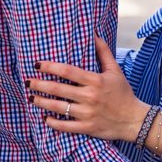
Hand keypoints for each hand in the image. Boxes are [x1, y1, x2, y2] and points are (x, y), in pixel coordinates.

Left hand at [31, 36, 149, 141]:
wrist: (134, 120)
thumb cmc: (123, 93)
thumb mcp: (115, 71)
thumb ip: (103, 52)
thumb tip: (94, 34)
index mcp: (95, 81)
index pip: (67, 71)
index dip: (50, 67)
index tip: (37, 64)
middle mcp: (89, 97)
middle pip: (58, 89)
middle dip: (39, 84)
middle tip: (27, 81)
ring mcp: (87, 113)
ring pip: (58, 107)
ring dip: (41, 102)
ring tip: (30, 97)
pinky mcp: (87, 128)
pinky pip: (65, 126)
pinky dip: (53, 122)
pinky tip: (44, 118)